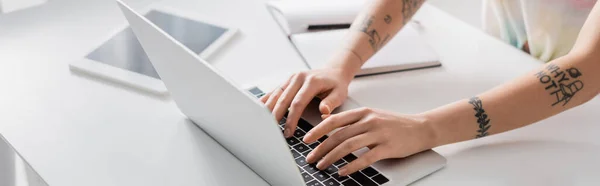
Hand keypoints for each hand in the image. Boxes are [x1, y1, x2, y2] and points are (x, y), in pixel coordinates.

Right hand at [260, 67, 353, 137]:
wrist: (333, 71)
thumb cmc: (336, 85)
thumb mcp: (340, 93)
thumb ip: (331, 103)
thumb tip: (323, 111)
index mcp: (311, 81)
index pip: (298, 102)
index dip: (292, 118)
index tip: (289, 132)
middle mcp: (298, 78)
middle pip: (283, 99)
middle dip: (277, 116)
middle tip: (272, 131)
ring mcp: (290, 78)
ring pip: (276, 95)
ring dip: (268, 109)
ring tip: (263, 123)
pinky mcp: (286, 82)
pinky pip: (274, 91)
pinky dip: (265, 100)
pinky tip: (257, 109)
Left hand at [302, 107, 436, 175]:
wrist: (421, 128)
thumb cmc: (395, 123)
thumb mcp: (372, 115)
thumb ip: (353, 119)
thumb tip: (328, 123)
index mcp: (363, 112)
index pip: (334, 120)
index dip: (318, 130)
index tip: (306, 139)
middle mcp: (369, 121)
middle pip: (338, 135)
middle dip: (321, 148)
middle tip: (311, 158)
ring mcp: (378, 134)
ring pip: (348, 146)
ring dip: (331, 157)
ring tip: (322, 166)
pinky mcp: (387, 147)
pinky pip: (365, 158)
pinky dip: (351, 166)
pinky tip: (342, 171)